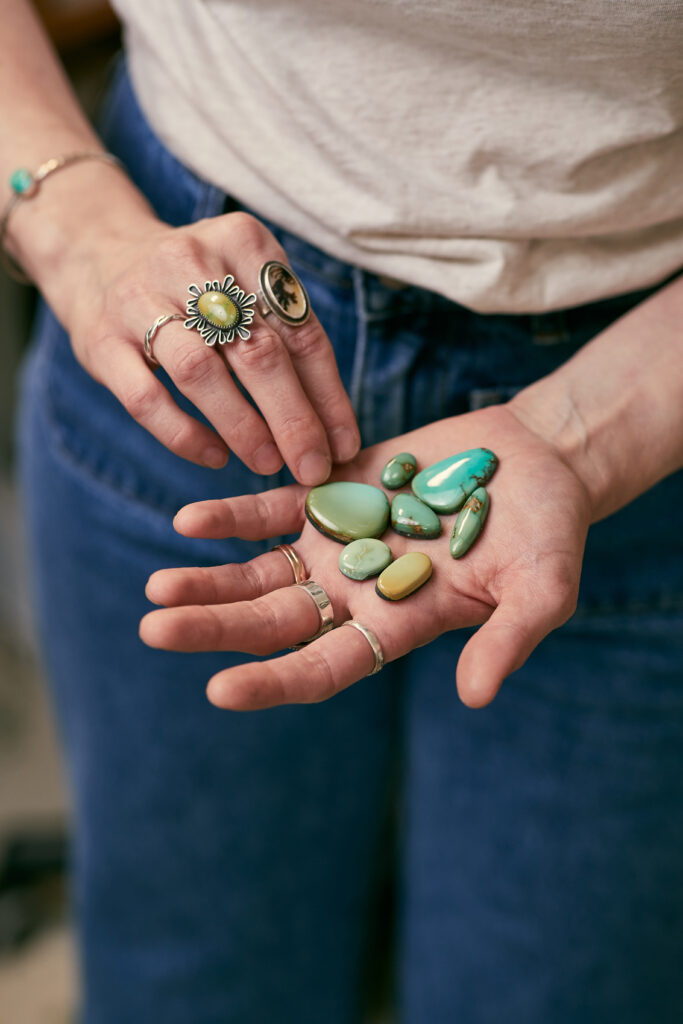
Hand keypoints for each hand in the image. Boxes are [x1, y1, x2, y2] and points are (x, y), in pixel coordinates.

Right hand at [24, 180, 359, 481]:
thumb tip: (334, 427)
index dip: (328, 395)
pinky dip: (185, 435)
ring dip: (243, 427)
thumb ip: (289, 339)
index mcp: (243, 243)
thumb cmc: (196, 286)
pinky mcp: (102, 340)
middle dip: (293, 418)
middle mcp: (191, 262)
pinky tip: (214, 457)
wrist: (97, 254)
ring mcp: (139, 299)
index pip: (300, 330)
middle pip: (256, 351)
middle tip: (313, 467)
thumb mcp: (245, 285)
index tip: (344, 444)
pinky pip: (146, 399)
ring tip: (269, 464)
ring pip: (201, 373)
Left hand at [139, 403, 594, 709]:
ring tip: (156, 590)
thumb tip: (475, 696)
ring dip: (210, 580)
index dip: (275, 682)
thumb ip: (509, 639)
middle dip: (216, 628)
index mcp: (399, 622)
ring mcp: (342, 540)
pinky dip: (236, 515)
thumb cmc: (550, 532)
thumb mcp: (543, 589)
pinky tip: (190, 520)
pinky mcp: (337, 489)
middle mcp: (358, 589)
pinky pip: (276, 507)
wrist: (539, 462)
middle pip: (275, 620)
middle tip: (154, 630)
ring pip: (263, 571)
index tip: (220, 690)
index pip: (325, 665)